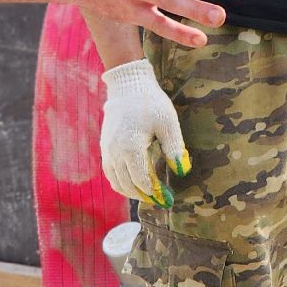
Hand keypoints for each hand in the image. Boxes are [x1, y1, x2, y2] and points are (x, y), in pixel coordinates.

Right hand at [100, 59, 188, 206]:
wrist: (128, 86)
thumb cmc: (150, 103)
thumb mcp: (168, 124)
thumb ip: (174, 149)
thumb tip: (182, 171)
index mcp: (131, 149)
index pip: (142, 182)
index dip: (156, 193)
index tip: (169, 199)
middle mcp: (115, 153)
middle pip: (128, 185)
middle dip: (144, 196)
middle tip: (160, 200)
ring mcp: (107, 151)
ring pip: (116, 182)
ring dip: (130, 191)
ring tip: (147, 194)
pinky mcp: (105, 147)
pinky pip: (110, 172)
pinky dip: (120, 182)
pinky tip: (132, 181)